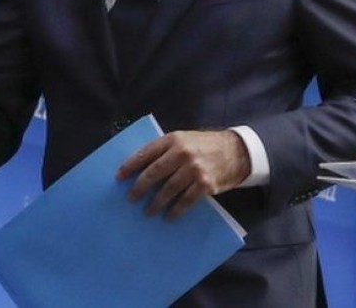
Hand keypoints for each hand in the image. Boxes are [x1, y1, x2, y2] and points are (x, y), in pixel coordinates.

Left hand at [116, 130, 251, 219]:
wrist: (237, 151)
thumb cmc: (206, 145)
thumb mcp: (185, 139)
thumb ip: (165, 149)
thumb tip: (141, 167)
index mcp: (174, 139)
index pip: (146, 153)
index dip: (130, 166)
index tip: (119, 177)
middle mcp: (183, 153)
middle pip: (153, 173)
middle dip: (139, 188)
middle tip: (131, 198)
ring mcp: (194, 169)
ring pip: (168, 190)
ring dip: (156, 203)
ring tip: (148, 211)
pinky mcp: (205, 184)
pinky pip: (185, 201)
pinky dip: (175, 211)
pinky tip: (168, 217)